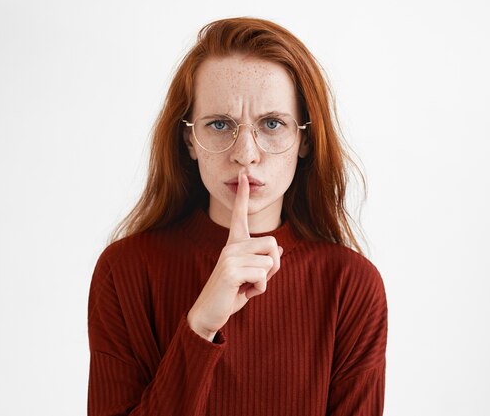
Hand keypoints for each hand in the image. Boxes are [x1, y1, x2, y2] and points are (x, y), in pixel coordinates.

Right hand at [187, 168, 283, 340]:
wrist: (209, 314)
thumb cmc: (230, 295)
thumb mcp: (251, 277)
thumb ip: (263, 263)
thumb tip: (280, 251)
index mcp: (234, 244)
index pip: (239, 215)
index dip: (242, 195)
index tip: (243, 175)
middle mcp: (231, 246)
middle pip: (273, 243)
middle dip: (274, 266)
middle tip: (256, 281)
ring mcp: (230, 257)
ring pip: (270, 261)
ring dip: (265, 281)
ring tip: (246, 287)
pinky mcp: (231, 270)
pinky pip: (263, 275)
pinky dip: (259, 289)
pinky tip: (243, 293)